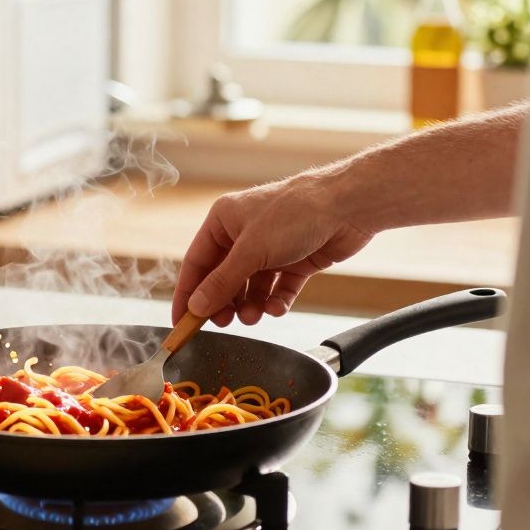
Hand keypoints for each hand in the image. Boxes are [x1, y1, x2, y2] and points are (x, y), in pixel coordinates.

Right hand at [172, 174, 373, 327]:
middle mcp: (244, 234)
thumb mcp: (251, 251)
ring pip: (250, 287)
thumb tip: (196, 306)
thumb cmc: (295, 214)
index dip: (188, 294)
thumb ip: (222, 282)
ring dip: (250, 305)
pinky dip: (275, 301)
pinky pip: (277, 289)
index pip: (196, 263)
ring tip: (254, 316)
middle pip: (223, 278)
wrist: (348, 207)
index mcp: (223, 221)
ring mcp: (271, 249)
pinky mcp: (295, 261)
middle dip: (223, 302)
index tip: (181, 321)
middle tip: (224, 322)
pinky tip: (276, 307)